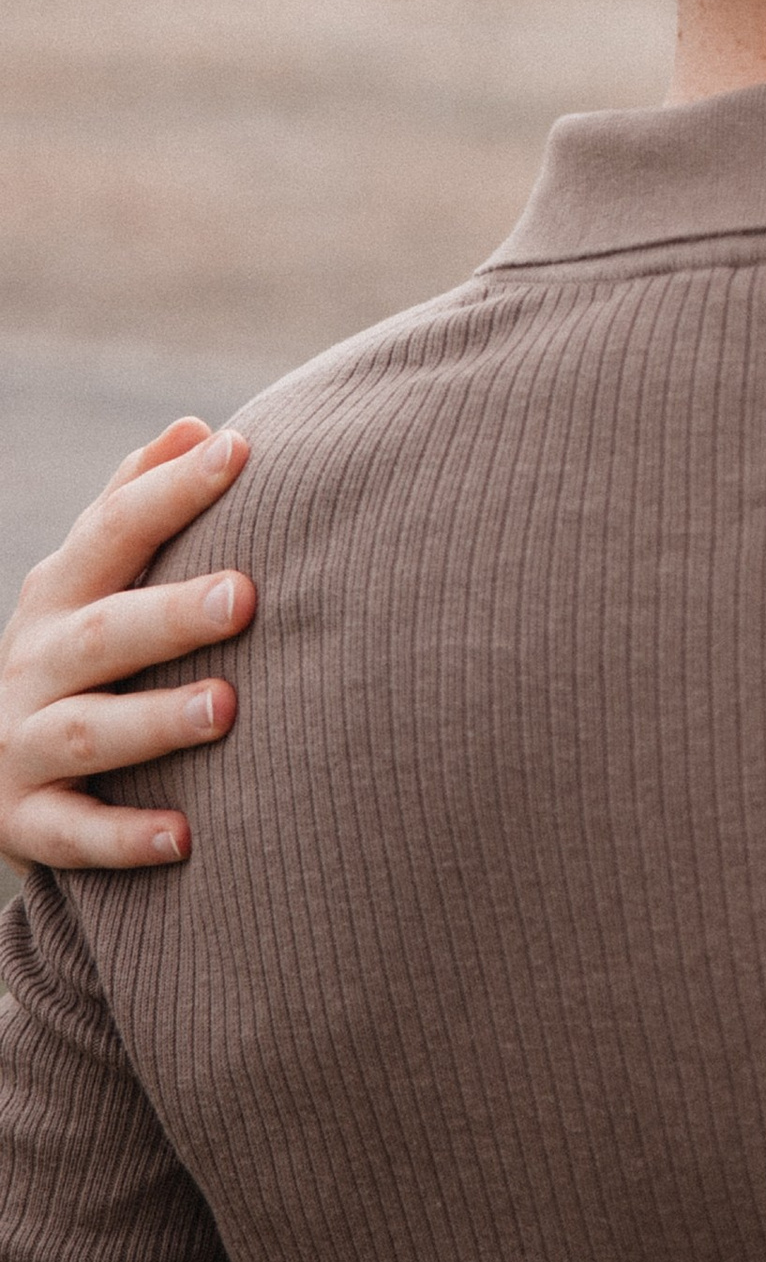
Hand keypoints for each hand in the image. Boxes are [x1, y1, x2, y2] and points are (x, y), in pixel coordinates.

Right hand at [0, 421, 256, 868]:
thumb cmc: (75, 647)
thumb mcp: (88, 576)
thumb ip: (135, 503)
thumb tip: (197, 425)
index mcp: (58, 592)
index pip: (113, 529)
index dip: (171, 489)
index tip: (240, 449)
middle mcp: (33, 662)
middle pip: (103, 633)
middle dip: (171, 614)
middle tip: (247, 596)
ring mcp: (20, 743)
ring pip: (86, 732)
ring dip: (153, 721)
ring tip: (226, 707)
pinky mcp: (22, 820)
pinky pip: (72, 834)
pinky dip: (123, 836)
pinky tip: (185, 836)